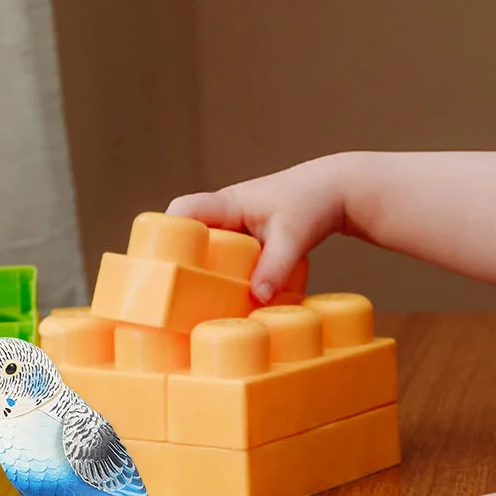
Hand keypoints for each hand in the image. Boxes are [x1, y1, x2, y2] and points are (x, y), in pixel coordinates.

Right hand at [169, 154, 351, 301]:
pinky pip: (225, 254)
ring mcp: (237, 225)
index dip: (166, 232)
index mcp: (228, 203)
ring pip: (207, 246)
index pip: (183, 210)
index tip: (158, 261)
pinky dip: (222, 272)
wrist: (336, 192)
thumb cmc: (313, 203)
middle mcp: (226, 212)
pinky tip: (225, 298)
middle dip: (177, 259)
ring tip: (192, 303)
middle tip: (171, 293)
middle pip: (188, 233)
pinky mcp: (249, 237)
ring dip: (201, 269)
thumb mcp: (293, 237)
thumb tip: (257, 298)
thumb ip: (275, 267)